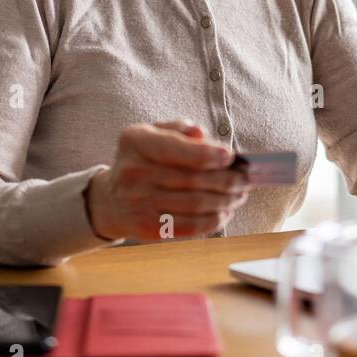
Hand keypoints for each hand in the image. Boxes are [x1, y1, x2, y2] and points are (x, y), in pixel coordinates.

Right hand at [84, 120, 248, 241]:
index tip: (231, 157)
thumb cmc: (142, 160)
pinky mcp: (148, 228)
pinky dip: (214, 220)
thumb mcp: (152, 133)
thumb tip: (202, 135)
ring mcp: (139, 203)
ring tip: (239, 195)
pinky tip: (225, 212)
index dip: (208, 153)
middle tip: (245, 179)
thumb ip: (179, 129)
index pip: (175, 148)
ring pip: (196, 204)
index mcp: (136, 142)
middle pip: (192, 179)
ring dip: (226, 201)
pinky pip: (190, 227)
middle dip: (227, 180)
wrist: (111, 199)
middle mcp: (133, 172)